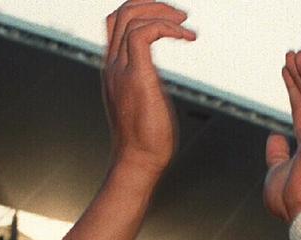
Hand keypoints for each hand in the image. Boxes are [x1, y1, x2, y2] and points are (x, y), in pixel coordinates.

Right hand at [103, 1, 195, 180]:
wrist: (138, 164)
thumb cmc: (145, 142)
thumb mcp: (143, 103)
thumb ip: (144, 84)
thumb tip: (155, 82)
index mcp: (113, 70)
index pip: (116, 23)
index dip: (143, 12)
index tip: (171, 21)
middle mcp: (113, 66)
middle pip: (121, 12)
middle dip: (153, 5)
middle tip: (181, 16)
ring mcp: (121, 70)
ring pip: (131, 17)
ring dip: (163, 13)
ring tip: (186, 26)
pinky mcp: (137, 77)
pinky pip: (145, 33)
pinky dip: (167, 28)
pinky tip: (187, 38)